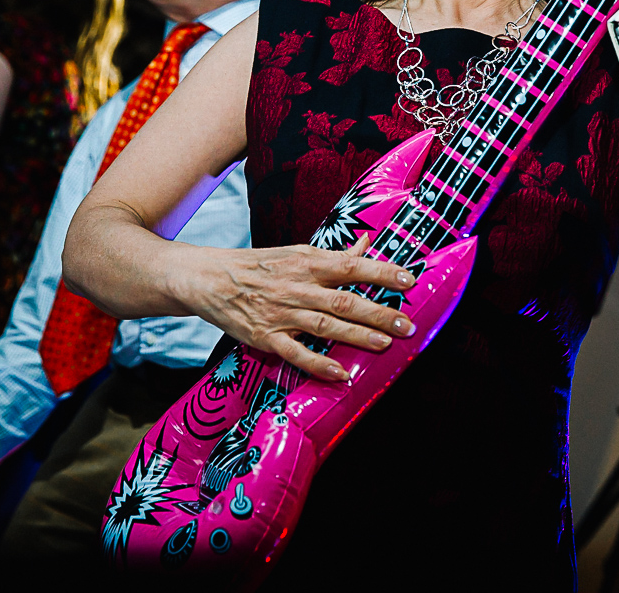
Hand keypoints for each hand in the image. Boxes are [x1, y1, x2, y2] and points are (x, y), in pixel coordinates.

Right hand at [184, 236, 418, 380]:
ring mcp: (281, 313)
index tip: (409, 280)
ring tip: (385, 344)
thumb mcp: (297, 252)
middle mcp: (297, 286)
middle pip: (344, 300)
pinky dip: (318, 365)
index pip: (351, 265)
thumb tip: (368, 243)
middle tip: (407, 324)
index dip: (381, 273)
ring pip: (325, 326)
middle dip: (378, 312)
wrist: (208, 278)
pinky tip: (341, 374)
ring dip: (357, 336)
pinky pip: (295, 353)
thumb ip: (335, 255)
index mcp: (308, 262)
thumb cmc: (260, 265)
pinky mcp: (266, 337)